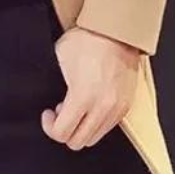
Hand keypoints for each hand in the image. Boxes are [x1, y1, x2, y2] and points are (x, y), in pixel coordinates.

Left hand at [41, 27, 140, 149]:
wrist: (116, 31)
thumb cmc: (87, 41)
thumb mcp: (59, 59)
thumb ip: (54, 84)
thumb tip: (50, 99)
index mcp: (82, 97)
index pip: (62, 133)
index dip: (49, 126)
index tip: (48, 114)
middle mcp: (102, 107)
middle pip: (78, 141)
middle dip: (64, 130)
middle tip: (61, 112)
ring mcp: (116, 108)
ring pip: (94, 138)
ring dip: (81, 128)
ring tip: (76, 108)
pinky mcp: (126, 106)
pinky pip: (108, 127)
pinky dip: (96, 123)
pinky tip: (90, 105)